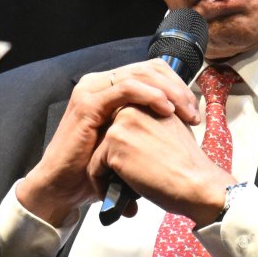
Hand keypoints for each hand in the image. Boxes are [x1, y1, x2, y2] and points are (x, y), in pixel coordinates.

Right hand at [17, 60, 201, 226]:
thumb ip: (146, 125)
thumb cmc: (96, 167)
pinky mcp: (88, 104)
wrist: (63, 188)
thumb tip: (179, 122)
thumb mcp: (126, 140)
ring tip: (186, 111)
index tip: (194, 109)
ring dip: (169, 90)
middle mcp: (100, 82)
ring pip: (140, 75)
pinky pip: (125, 89)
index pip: (151, 71)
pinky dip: (150, 95)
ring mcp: (92, 90)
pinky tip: (166, 108)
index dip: (177, 85)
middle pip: (149, 69)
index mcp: (110, 87)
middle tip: (194, 111)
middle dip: (177, 87)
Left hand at [89, 106, 236, 226]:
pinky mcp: (113, 143)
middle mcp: (131, 107)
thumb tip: (135, 138)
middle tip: (126, 183)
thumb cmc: (190, 164)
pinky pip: (94, 168)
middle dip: (112, 161)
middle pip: (105, 138)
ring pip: (97, 153)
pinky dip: (102, 186)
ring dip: (106, 175)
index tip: (133, 171)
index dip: (124, 152)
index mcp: (146, 103)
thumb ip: (151, 125)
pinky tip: (120, 198)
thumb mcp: (172, 130)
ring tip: (121, 193)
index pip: (119, 127)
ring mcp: (121, 124)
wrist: (197, 182)